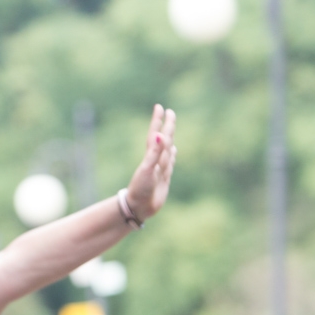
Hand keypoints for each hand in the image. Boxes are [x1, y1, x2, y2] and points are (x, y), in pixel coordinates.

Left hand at [125, 105, 177, 219]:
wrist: (139, 207)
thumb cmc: (141, 189)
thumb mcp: (147, 169)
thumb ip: (155, 152)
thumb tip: (160, 134)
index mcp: (151, 155)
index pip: (156, 133)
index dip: (158, 120)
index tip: (160, 107)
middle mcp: (156, 160)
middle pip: (164, 139)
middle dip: (168, 126)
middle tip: (170, 112)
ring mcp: (160, 168)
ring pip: (168, 149)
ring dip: (170, 138)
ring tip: (171, 129)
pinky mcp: (164, 177)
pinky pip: (170, 162)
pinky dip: (173, 155)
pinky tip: (174, 151)